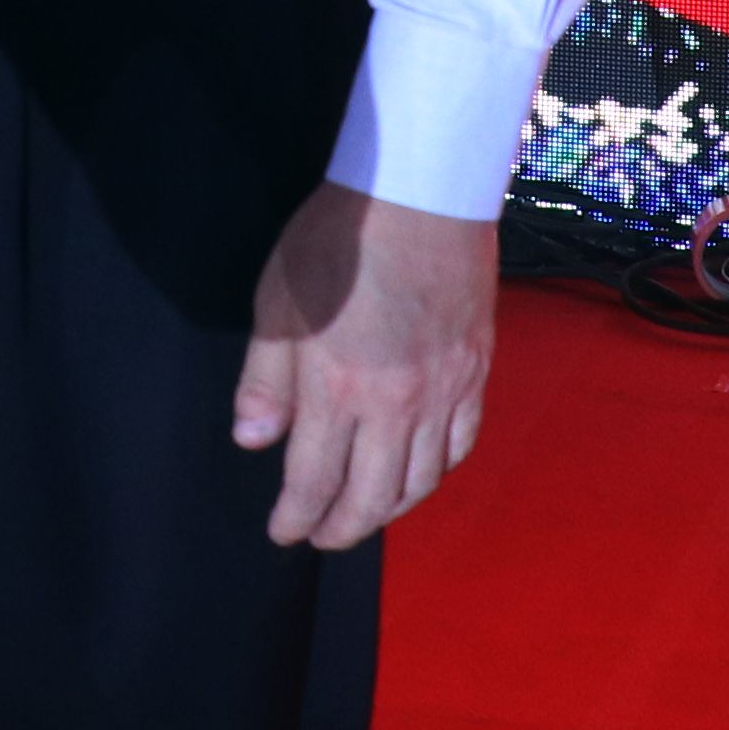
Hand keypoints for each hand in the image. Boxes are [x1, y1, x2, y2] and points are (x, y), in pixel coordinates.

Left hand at [231, 183, 497, 548]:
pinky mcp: (475, 372)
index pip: (314, 481)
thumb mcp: (277, 302)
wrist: (420, 194)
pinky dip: (437, 471)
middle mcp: (395, 406)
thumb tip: (253, 440)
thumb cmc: (339, 238)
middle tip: (321, 535)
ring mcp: (443, 392)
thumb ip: (265, 380)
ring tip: (365, 513)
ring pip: (420, 480)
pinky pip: (460, 444)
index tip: (283, 532)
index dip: (296, 517)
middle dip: (341, 528)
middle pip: (372, 497)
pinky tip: (420, 472)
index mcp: (337, 390)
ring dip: (389, 509)